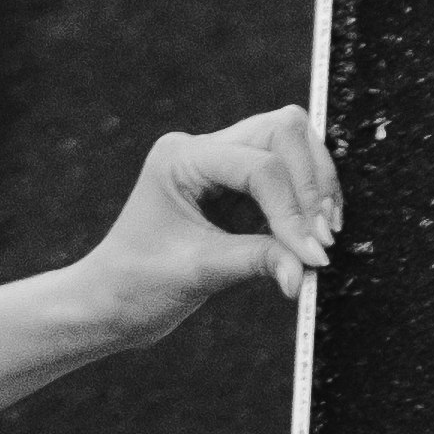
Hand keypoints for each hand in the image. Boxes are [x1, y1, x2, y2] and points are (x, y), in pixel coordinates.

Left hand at [85, 105, 341, 346]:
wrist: (111, 302)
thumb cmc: (137, 283)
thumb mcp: (199, 272)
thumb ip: (258, 260)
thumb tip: (309, 266)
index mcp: (182, 157)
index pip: (259, 165)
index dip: (292, 208)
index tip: (312, 254)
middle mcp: (202, 149)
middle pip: (282, 131)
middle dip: (311, 182)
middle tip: (323, 237)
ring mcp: (221, 165)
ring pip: (291, 145)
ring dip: (315, 188)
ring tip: (322, 238)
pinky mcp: (237, 189)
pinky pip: (287, 176)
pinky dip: (306, 201)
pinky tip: (312, 235)